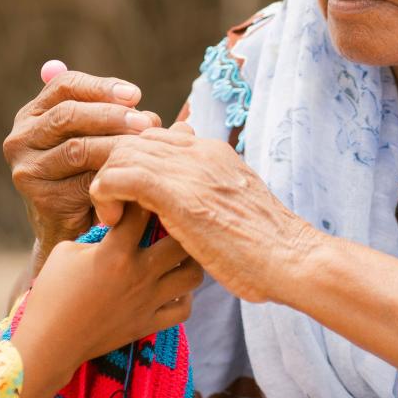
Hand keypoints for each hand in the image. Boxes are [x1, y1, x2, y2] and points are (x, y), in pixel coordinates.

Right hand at [3, 67, 160, 268]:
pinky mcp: (41, 199)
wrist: (74, 231)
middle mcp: (20, 140)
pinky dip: (112, 177)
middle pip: (68, 114)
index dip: (101, 87)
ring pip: (77, 148)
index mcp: (32, 116)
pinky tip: (136, 177)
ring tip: (146, 148)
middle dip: (112, 116)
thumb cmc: (91, 175)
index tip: (136, 95)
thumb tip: (137, 98)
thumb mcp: (95, 138)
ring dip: (117, 147)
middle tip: (147, 123)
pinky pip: (83, 182)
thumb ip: (107, 113)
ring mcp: (27, 170)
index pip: (64, 86)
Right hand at [13, 204, 202, 369]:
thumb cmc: (51, 294)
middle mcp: (139, 275)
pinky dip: (184, 297)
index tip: (142, 196)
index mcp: (116, 253)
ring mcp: (148, 301)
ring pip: (193, 275)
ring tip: (177, 255)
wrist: (50, 343)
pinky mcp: (149, 324)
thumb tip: (115, 228)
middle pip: (183, 242)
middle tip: (171, 224)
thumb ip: (95, 236)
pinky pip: (184, 309)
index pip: (142, 212)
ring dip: (189, 261)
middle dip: (179, 228)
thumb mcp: (66, 252)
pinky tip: (172, 289)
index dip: (143, 197)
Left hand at [88, 124, 318, 304]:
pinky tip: (113, 220)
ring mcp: (190, 169)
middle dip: (111, 169)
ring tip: (112, 217)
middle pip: (132, 139)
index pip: (153, 137)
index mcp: (212, 152)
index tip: (125, 196)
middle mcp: (199, 151)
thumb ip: (205, 196)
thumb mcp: (232, 210)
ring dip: (105, 183)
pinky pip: (120, 176)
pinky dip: (106, 194)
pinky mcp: (178, 195)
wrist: (292, 260)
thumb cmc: (264, 249)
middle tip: (112, 206)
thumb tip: (181, 206)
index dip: (129, 163)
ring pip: (121, 151)